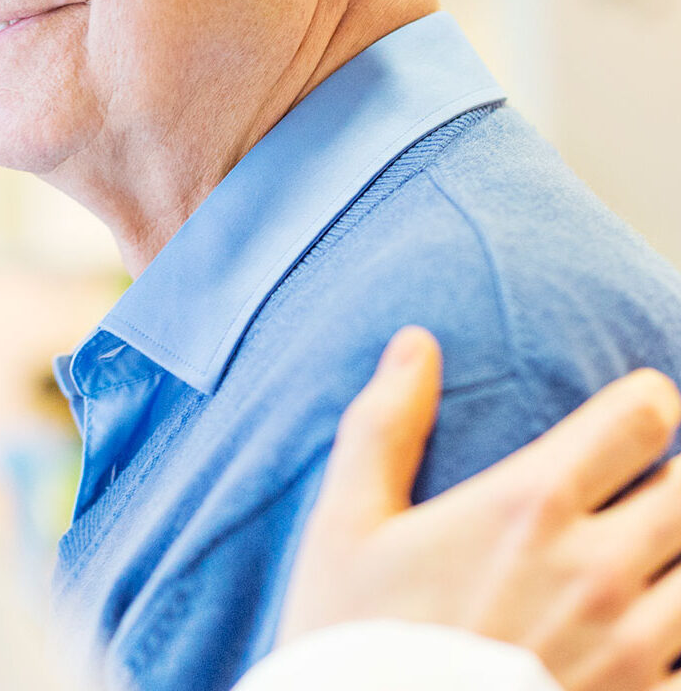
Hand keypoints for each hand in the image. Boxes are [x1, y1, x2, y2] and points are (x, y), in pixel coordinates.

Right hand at [281, 326, 680, 690]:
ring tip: (647, 553)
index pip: (639, 421)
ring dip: (680, 555)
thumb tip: (415, 342)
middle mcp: (596, 571)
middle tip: (639, 483)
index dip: (647, 400)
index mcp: (528, 508)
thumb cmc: (356, 638)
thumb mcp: (346, 522)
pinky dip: (680, 636)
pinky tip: (647, 632)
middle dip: (673, 475)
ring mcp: (631, 650)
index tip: (633, 408)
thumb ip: (384, 423)